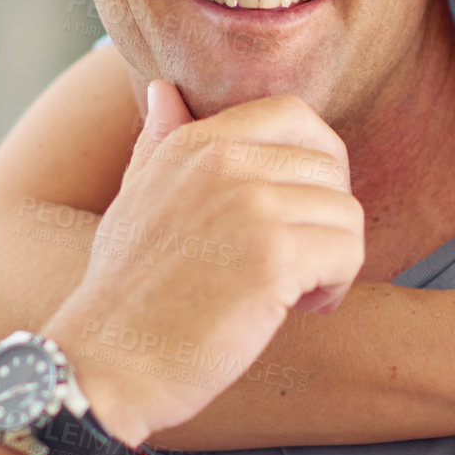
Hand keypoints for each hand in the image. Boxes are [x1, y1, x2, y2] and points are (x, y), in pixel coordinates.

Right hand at [44, 83, 364, 445]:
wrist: (106, 364)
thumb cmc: (124, 294)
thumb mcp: (134, 199)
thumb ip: (160, 142)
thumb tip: (165, 90)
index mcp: (196, 142)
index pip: (295, 115)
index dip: (317, 161)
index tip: (300, 209)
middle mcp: (224, 162)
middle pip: (330, 166)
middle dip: (327, 217)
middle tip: (298, 262)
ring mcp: (251, 206)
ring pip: (346, 213)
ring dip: (333, 258)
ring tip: (294, 292)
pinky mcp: (273, 258)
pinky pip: (347, 254)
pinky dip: (335, 288)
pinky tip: (298, 310)